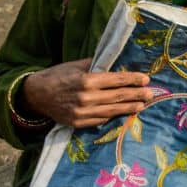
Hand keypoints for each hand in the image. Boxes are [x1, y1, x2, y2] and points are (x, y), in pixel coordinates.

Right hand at [21, 59, 151, 127]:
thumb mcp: (77, 65)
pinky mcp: (77, 123)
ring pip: (111, 110)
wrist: (35, 95)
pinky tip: (122, 113)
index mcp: (86, 80)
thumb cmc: (58, 75)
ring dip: (129, 108)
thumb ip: (98, 65)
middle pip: (117, 96)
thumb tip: (118, 63)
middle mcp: (85, 98)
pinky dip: (113, 115)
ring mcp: (81, 112)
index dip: (133, 79)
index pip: (117, 80)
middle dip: (136, 94)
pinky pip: (100, 119)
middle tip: (150, 93)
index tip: (146, 79)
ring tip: (142, 105)